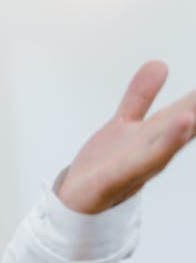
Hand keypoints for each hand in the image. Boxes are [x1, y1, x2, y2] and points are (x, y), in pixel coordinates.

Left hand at [57, 60, 195, 213]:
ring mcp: (139, 165)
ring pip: (168, 145)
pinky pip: (144, 159)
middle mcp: (155, 149)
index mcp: (158, 135)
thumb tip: (159, 64)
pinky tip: (181, 125)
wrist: (77, 198)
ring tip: (195, 112)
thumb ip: (140, 96)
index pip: (190, 109)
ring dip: (188, 127)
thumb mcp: (125, 122)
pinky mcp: (118, 177)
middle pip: (186, 125)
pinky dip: (164, 144)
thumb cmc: (107, 163)